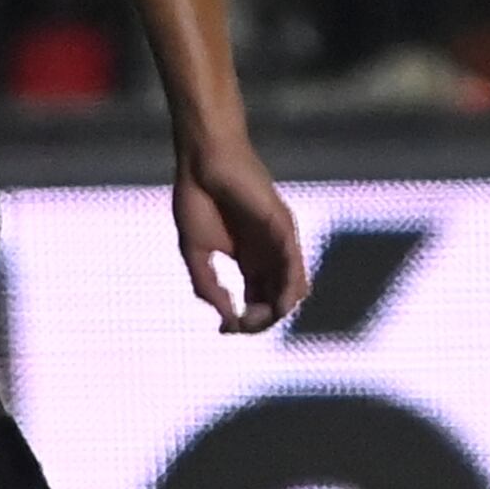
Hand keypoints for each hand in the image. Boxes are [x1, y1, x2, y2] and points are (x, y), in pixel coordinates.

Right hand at [173, 134, 304, 334]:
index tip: (224, 328)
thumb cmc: (197, 198)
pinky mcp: (283, 226)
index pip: (258, 301)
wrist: (202, 159)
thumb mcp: (194, 252)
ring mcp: (277, 242)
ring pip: (293, 287)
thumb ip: (208, 285)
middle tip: (237, 324)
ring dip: (276, 310)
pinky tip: (276, 303)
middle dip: (259, 321)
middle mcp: (268, 255)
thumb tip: (226, 318)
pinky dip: (289, 286)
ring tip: (253, 317)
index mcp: (249, 261)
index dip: (245, 322)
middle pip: (277, 301)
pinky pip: (295, 262)